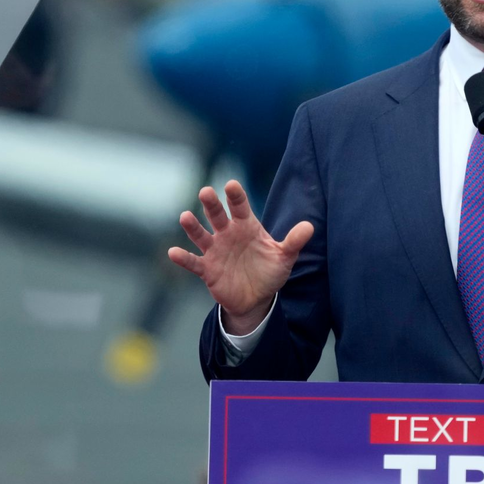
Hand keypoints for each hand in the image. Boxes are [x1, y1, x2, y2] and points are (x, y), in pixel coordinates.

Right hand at [168, 180, 313, 334]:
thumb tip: (309, 226)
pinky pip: (193, 262)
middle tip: (206, 192)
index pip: (240, 207)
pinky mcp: (207, 269)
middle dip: (211, 204)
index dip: (236, 196)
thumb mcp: (284, 257)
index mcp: (246, 227)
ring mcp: (215, 251)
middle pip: (217, 216)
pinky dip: (183, 258)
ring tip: (185, 217)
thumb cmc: (269, 271)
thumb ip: (294, 242)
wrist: (256, 298)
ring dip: (193, 227)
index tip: (231, 185)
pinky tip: (173, 252)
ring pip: (201, 235)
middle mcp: (228, 234)